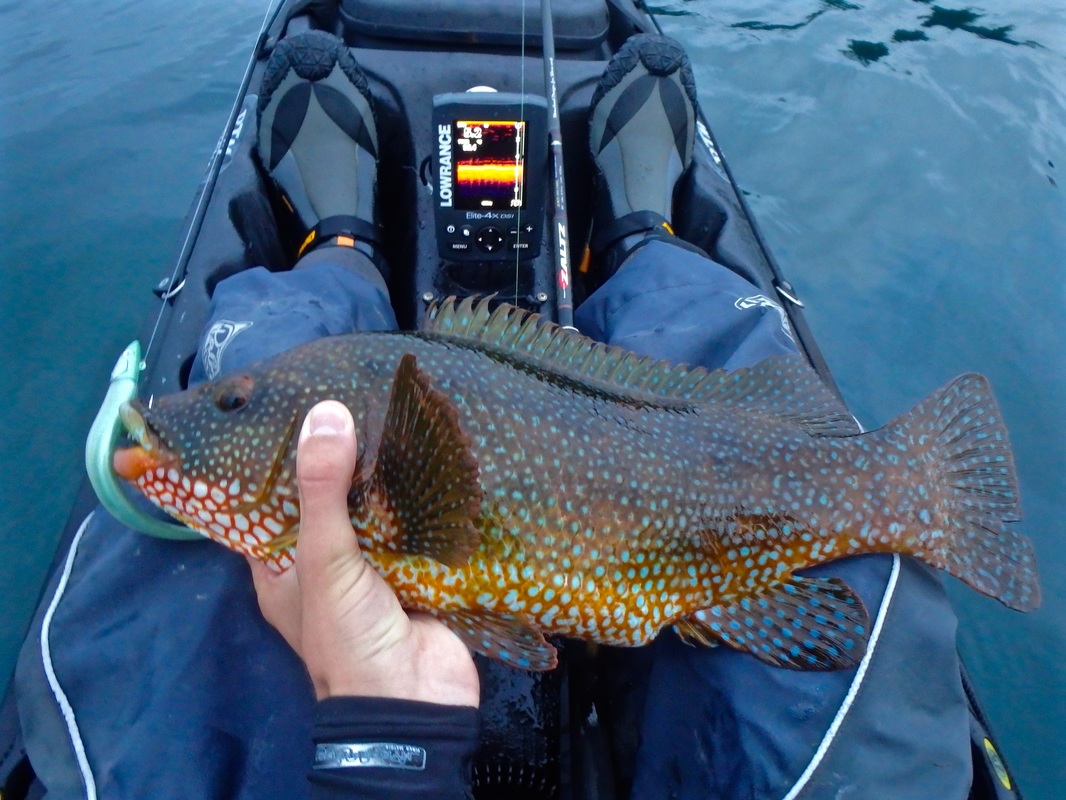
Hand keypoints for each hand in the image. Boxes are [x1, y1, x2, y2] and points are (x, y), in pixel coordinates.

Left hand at [247, 400, 479, 706]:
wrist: (416, 699)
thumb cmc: (348, 636)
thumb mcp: (324, 560)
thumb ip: (322, 490)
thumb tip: (325, 413)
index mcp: (283, 568)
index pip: (270, 505)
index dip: (277, 463)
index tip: (288, 410)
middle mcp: (324, 566)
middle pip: (327, 502)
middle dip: (339, 460)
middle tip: (348, 396)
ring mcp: (373, 569)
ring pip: (374, 511)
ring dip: (383, 477)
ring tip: (390, 412)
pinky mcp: (417, 571)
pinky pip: (415, 526)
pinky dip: (421, 499)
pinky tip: (430, 456)